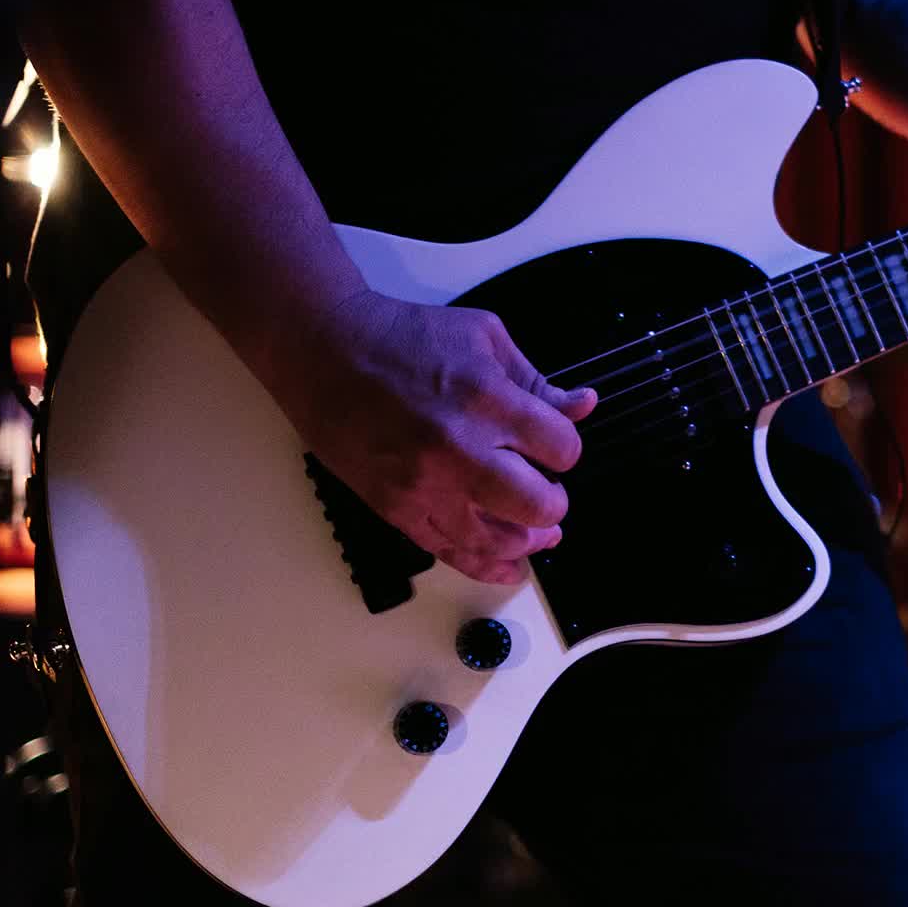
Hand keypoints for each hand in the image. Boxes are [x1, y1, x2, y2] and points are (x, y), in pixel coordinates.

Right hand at [280, 289, 596, 584]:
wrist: (325, 353)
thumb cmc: (401, 338)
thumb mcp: (483, 338)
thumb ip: (536, 381)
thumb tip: (582, 405)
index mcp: (485, 399)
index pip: (560, 448)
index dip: (565, 449)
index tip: (553, 446)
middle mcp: (457, 448)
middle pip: (537, 504)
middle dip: (552, 501)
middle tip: (546, 490)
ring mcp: (424, 485)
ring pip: (498, 540)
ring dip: (526, 539)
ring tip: (534, 530)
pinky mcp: (397, 508)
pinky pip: (451, 554)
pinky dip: (487, 566)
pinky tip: (509, 568)